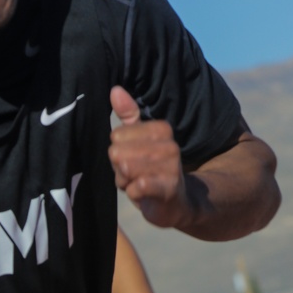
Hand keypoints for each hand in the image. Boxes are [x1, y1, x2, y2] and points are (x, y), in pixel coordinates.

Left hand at [109, 87, 187, 228]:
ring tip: (139, 184)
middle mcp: (169, 145)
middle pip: (117, 153)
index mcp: (161, 129)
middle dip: (119, 169)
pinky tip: (143, 195)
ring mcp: (171, 167)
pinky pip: (136, 187)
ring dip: (126, 183)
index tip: (133, 160)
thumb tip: (115, 89)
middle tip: (135, 175)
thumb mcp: (139, 140)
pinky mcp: (169, 189)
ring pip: (124, 170)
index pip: (116, 136)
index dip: (118, 152)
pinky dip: (133, 193)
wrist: (177, 202)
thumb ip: (128, 115)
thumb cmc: (152, 170)